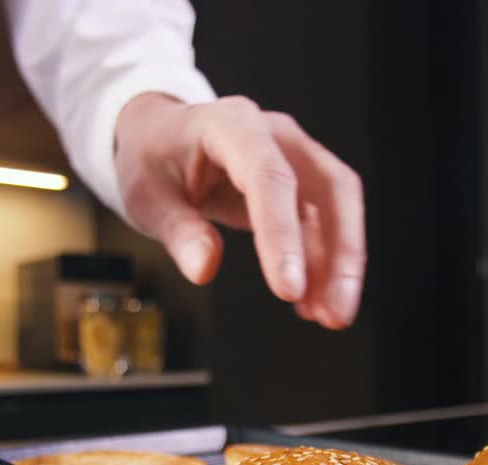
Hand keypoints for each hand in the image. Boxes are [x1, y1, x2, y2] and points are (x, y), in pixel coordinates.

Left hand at [113, 93, 364, 328]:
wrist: (158, 135)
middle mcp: (274, 136)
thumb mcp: (147, 195)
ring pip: (338, 207)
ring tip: (329, 315)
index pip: (269, 177)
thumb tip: (205, 268)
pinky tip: (313, 302)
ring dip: (339, 265)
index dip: (282, 234)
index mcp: (231, 125)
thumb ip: (178, 231)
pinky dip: (323, 264)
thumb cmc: (152, 158)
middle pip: (329, 187)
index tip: (287, 288)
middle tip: (334, 311)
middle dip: (339, 253)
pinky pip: (324, 224)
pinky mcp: (299, 185)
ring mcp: (293, 157)